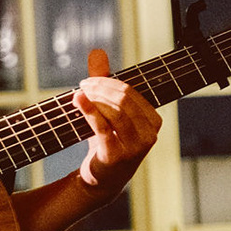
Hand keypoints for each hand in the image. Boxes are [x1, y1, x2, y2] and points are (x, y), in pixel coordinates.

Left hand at [72, 48, 161, 199]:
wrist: (102, 179)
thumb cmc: (109, 141)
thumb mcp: (109, 112)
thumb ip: (104, 82)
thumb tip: (97, 52)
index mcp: (154, 121)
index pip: (131, 92)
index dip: (108, 82)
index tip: (88, 81)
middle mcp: (149, 134)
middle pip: (123, 99)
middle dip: (100, 87)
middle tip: (82, 86)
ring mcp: (135, 147)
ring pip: (114, 111)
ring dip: (93, 98)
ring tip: (79, 94)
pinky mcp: (117, 156)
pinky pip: (103, 126)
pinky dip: (88, 109)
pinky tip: (77, 100)